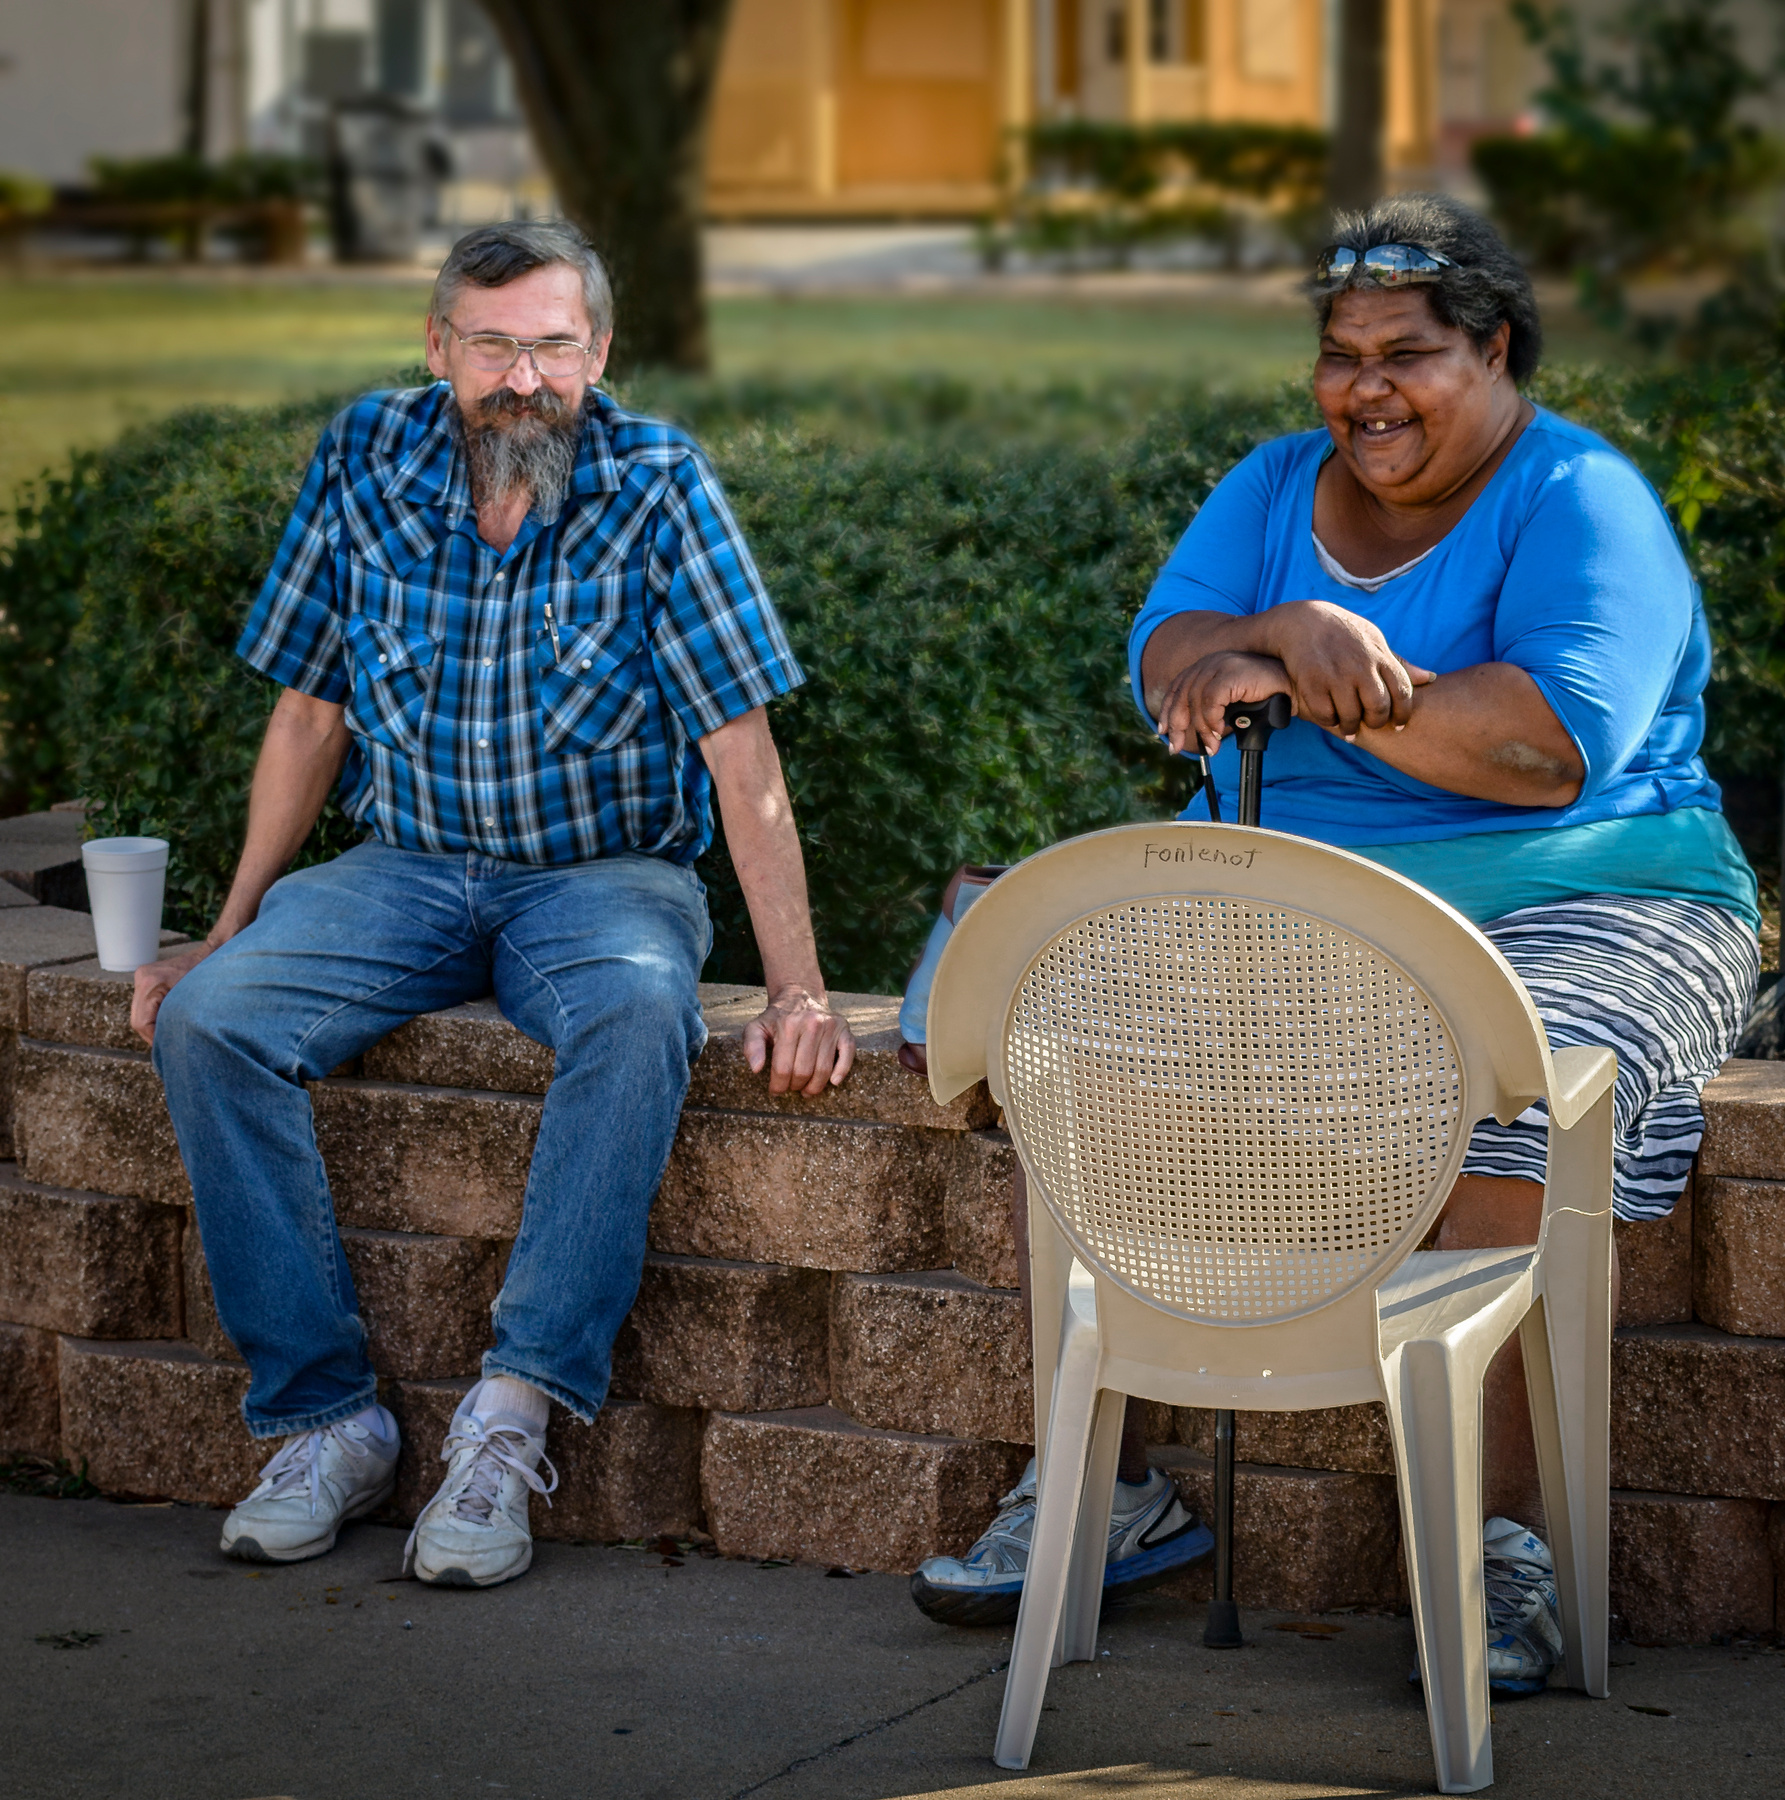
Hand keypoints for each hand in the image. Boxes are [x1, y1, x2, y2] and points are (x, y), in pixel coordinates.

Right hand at [131, 941, 214, 1046]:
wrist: (212, 954)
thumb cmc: (207, 976)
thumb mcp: (193, 1001)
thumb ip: (176, 1020)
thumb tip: (168, 1043)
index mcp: (150, 982)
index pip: (142, 1022)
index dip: (154, 1038)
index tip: (169, 1047)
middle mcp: (142, 978)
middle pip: (137, 1020)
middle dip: (152, 1035)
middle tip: (170, 1045)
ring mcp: (142, 977)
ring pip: (139, 1014)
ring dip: (153, 1027)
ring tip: (170, 1035)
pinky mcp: (146, 979)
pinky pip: (145, 1006)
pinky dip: (154, 1017)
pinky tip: (167, 1023)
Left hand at [745, 985, 856, 1096]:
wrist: (799, 996)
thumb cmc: (776, 1018)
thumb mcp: (756, 1027)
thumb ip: (752, 1046)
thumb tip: (756, 1068)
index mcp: (789, 1025)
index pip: (783, 1068)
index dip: (778, 1085)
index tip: (776, 1089)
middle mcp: (812, 1024)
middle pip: (804, 1071)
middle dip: (795, 1086)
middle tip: (791, 1088)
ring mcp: (830, 1026)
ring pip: (824, 1069)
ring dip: (814, 1086)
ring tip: (806, 1090)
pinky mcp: (844, 1029)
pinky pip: (847, 1054)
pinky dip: (842, 1071)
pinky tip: (833, 1081)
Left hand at [1156, 650, 1295, 756]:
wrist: (1292, 688)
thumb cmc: (1264, 699)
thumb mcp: (1230, 706)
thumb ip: (1211, 713)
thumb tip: (1193, 737)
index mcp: (1207, 666)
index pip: (1178, 688)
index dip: (1167, 710)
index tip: (1164, 732)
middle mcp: (1211, 662)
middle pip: (1182, 695)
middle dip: (1178, 725)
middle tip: (1178, 748)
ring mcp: (1221, 664)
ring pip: (1196, 701)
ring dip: (1201, 729)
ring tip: (1212, 746)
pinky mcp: (1232, 671)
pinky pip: (1211, 699)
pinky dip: (1212, 719)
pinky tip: (1219, 731)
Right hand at [1263, 600, 1433, 739]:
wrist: (1301, 621)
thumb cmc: (1343, 633)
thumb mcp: (1374, 640)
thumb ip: (1398, 663)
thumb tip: (1429, 679)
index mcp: (1379, 655)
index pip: (1402, 692)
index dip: (1402, 714)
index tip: (1397, 725)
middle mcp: (1360, 665)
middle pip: (1378, 708)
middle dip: (1376, 722)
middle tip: (1370, 725)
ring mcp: (1335, 674)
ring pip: (1352, 715)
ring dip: (1351, 727)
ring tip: (1349, 728)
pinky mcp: (1312, 682)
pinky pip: (1326, 715)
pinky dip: (1329, 721)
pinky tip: (1330, 719)